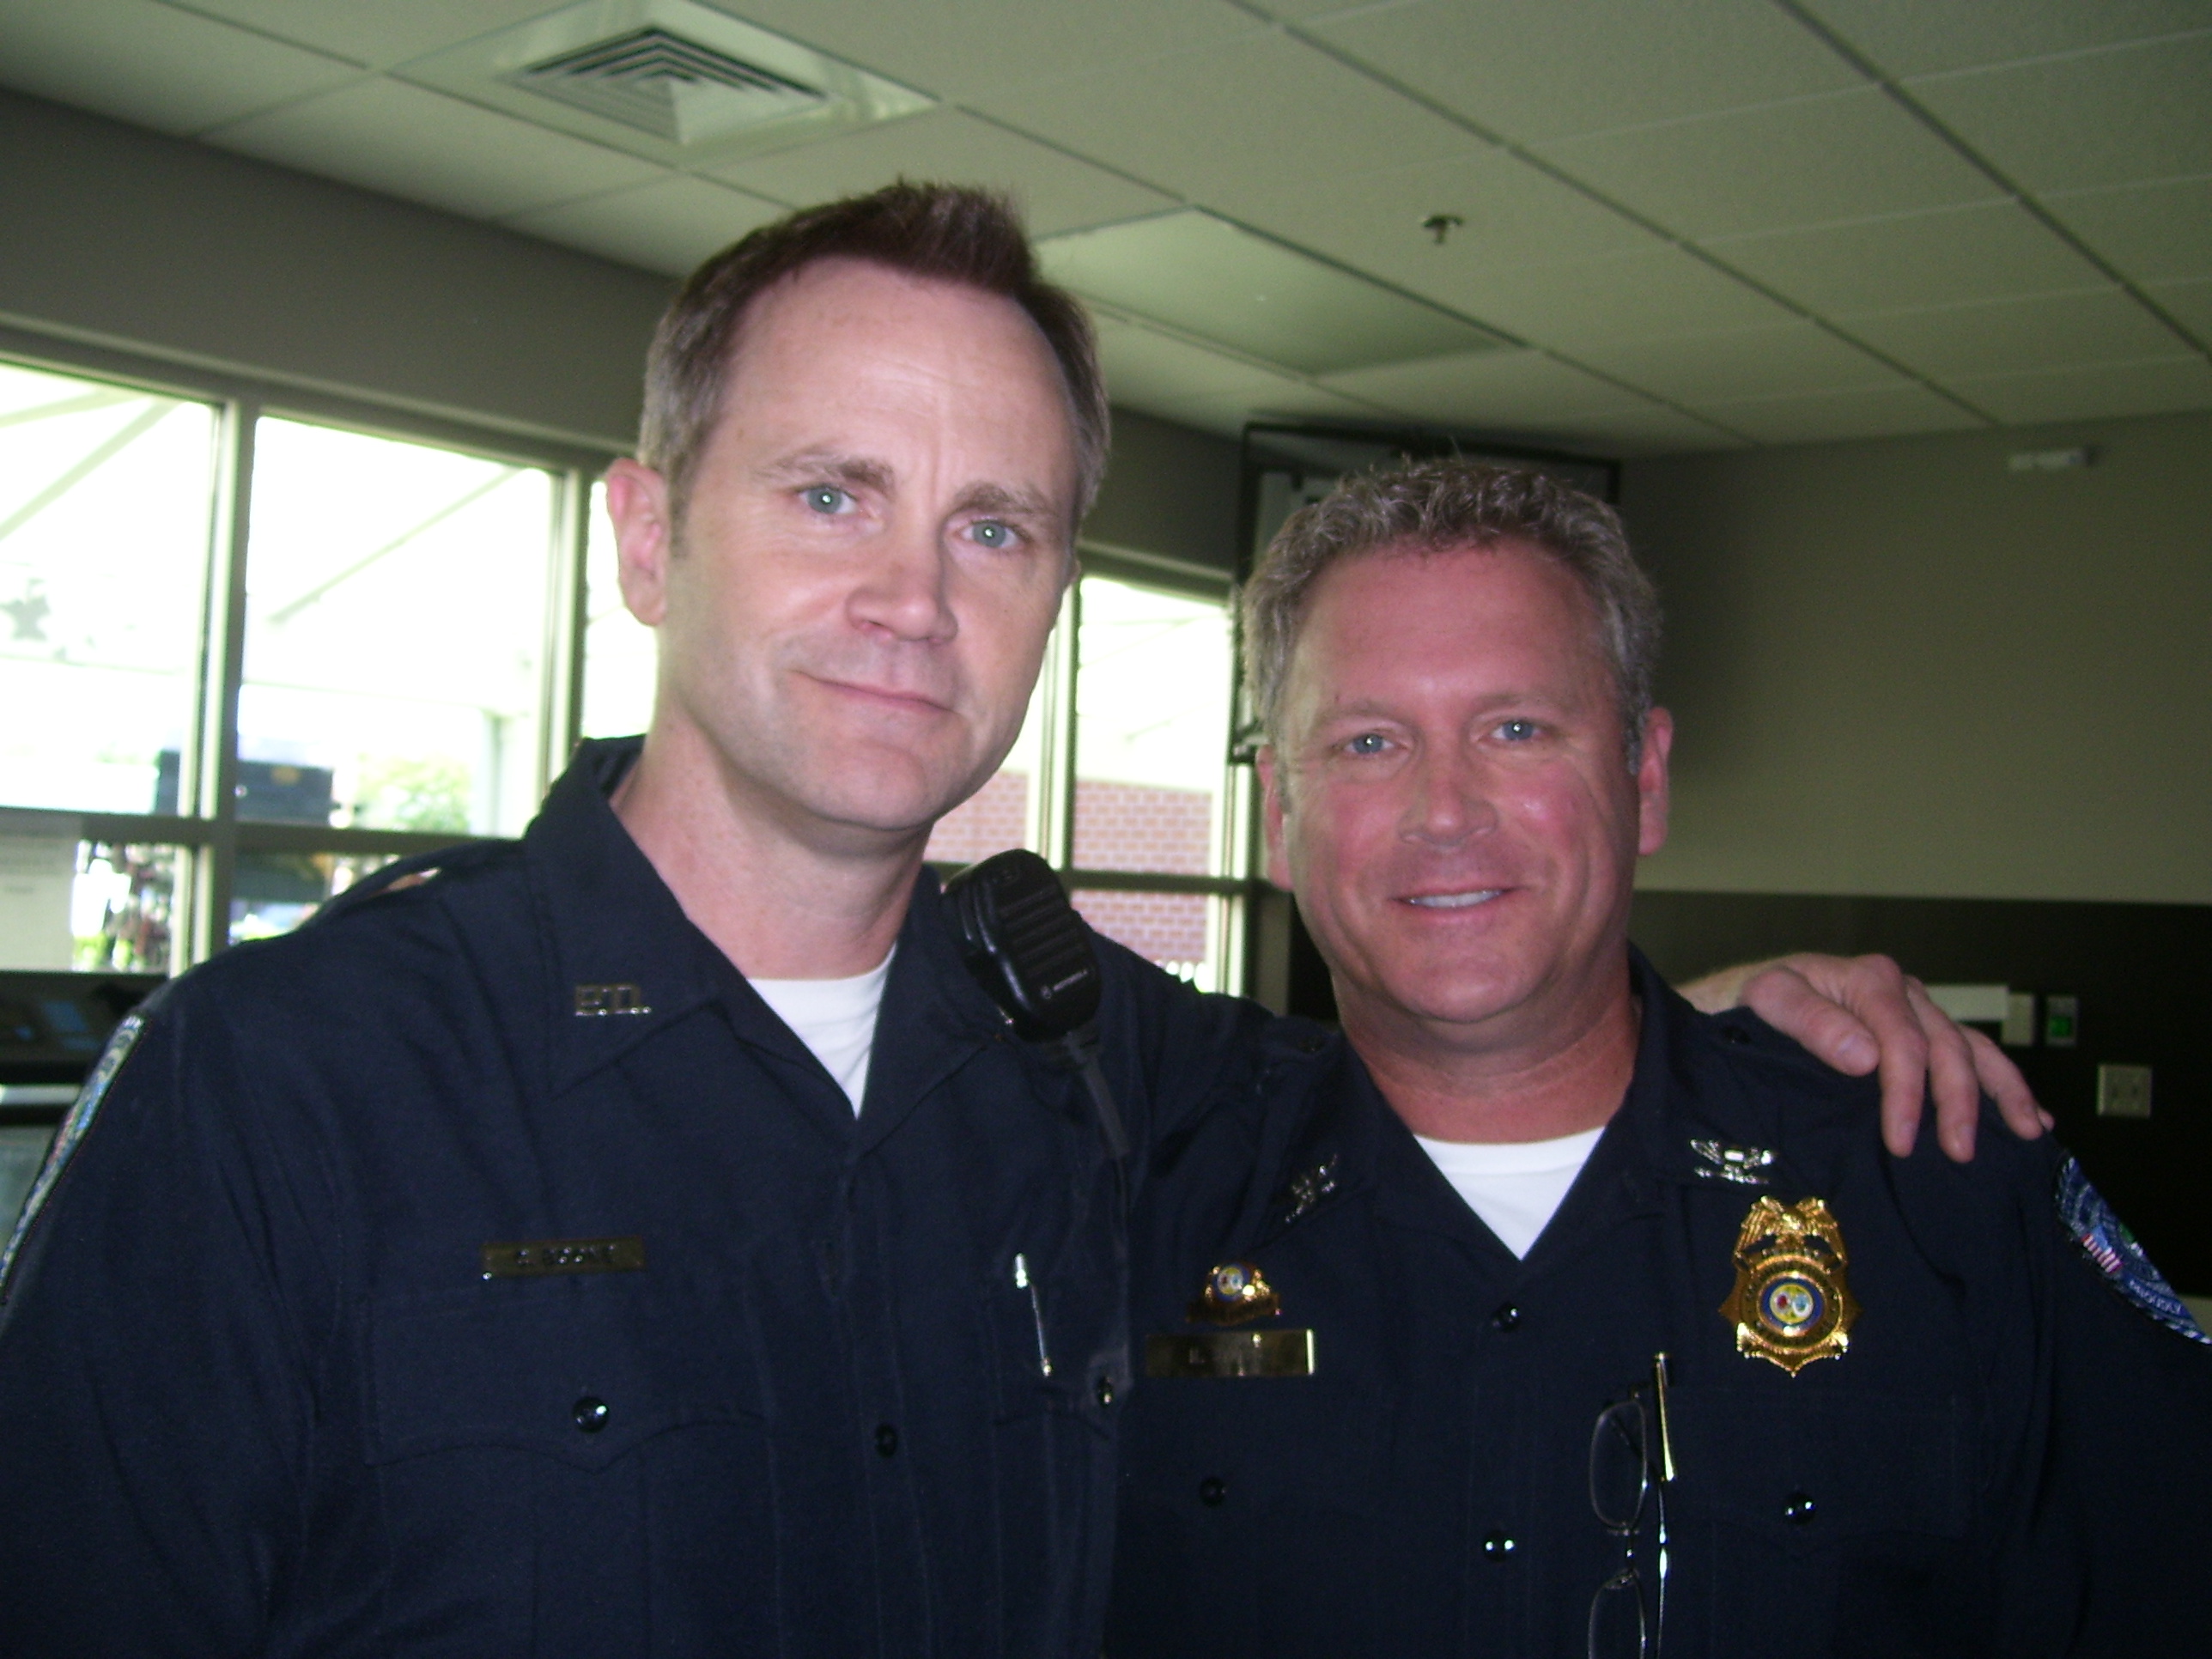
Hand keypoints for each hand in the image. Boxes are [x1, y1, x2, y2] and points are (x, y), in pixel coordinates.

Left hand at [1681, 954, 2051, 1161]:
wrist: (1740, 1001)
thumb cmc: (1750, 1004)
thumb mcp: (1767, 1001)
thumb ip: (1811, 1022)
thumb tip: (1866, 1057)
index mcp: (1868, 981)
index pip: (1903, 1042)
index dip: (1907, 1094)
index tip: (1899, 1141)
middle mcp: (1902, 992)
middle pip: (1947, 1048)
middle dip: (1958, 1103)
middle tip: (1958, 1153)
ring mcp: (1917, 1012)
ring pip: (1974, 1049)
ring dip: (2003, 1092)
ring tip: (2029, 1133)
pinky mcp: (1921, 1034)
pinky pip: (1974, 1056)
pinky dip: (2004, 1086)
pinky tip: (2034, 1118)